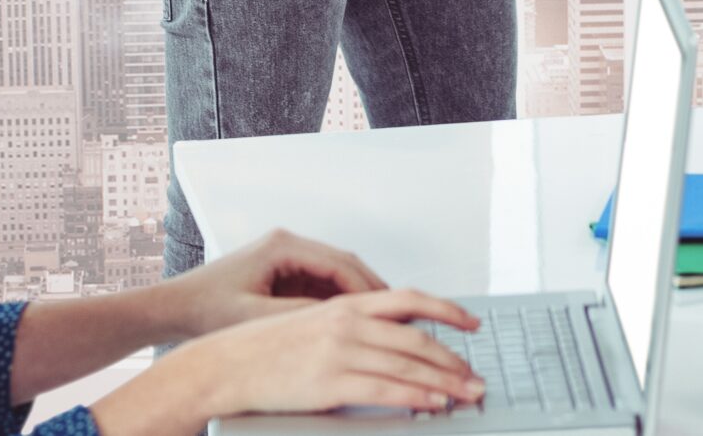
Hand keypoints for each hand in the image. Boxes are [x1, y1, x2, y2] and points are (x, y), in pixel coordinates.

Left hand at [160, 228, 389, 337]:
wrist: (174, 309)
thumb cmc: (204, 308)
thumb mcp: (254, 317)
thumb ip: (297, 316)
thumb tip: (336, 321)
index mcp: (282, 245)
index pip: (339, 262)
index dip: (365, 288)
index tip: (385, 308)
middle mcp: (287, 245)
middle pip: (343, 263)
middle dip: (370, 288)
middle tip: (397, 311)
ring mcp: (286, 258)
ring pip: (335, 273)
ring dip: (357, 294)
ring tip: (379, 319)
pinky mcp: (282, 273)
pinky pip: (321, 283)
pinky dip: (338, 300)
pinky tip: (350, 322)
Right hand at [184, 289, 486, 416]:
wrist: (225, 364)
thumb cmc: (265, 348)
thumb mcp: (314, 322)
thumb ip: (352, 326)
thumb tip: (393, 339)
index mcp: (346, 304)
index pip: (410, 300)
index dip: (447, 311)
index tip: (471, 323)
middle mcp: (347, 322)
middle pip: (417, 338)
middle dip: (453, 359)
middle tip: (476, 375)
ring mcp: (340, 351)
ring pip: (407, 365)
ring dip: (444, 381)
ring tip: (466, 393)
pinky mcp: (331, 382)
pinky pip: (386, 390)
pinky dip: (416, 396)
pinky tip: (433, 403)